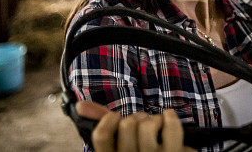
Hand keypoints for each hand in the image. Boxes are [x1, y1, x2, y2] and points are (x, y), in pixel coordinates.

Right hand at [76, 101, 192, 151]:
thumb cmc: (139, 151)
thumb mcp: (118, 142)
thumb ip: (100, 122)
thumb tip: (80, 104)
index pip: (102, 135)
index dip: (109, 119)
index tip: (116, 117)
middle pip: (127, 125)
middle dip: (137, 117)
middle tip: (141, 125)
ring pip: (148, 125)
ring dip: (154, 119)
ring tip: (156, 126)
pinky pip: (171, 126)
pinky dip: (170, 117)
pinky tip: (168, 119)